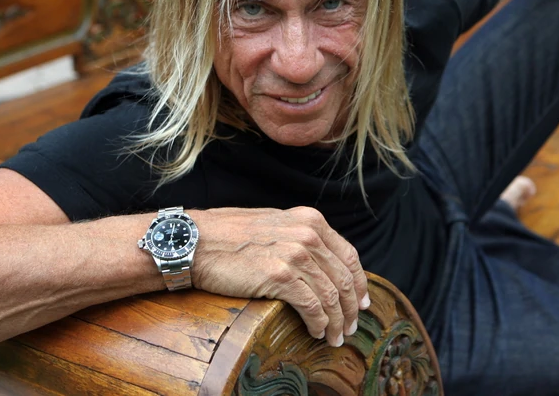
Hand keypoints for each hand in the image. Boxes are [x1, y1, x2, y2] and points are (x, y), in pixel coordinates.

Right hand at [190, 206, 369, 347]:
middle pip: (344, 279)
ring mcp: (295, 254)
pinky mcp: (280, 276)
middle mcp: (308, 234)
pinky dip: (318, 323)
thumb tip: (320, 262)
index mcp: (311, 220)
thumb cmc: (229, 235)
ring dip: (335, 321)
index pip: (349, 255)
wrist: (197, 241)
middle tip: (348, 328)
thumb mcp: (275, 223)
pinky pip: (311, 306)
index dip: (359, 283)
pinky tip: (316, 332)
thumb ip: (300, 237)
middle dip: (350, 308)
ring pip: (330, 296)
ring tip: (334, 337)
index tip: (361, 302)